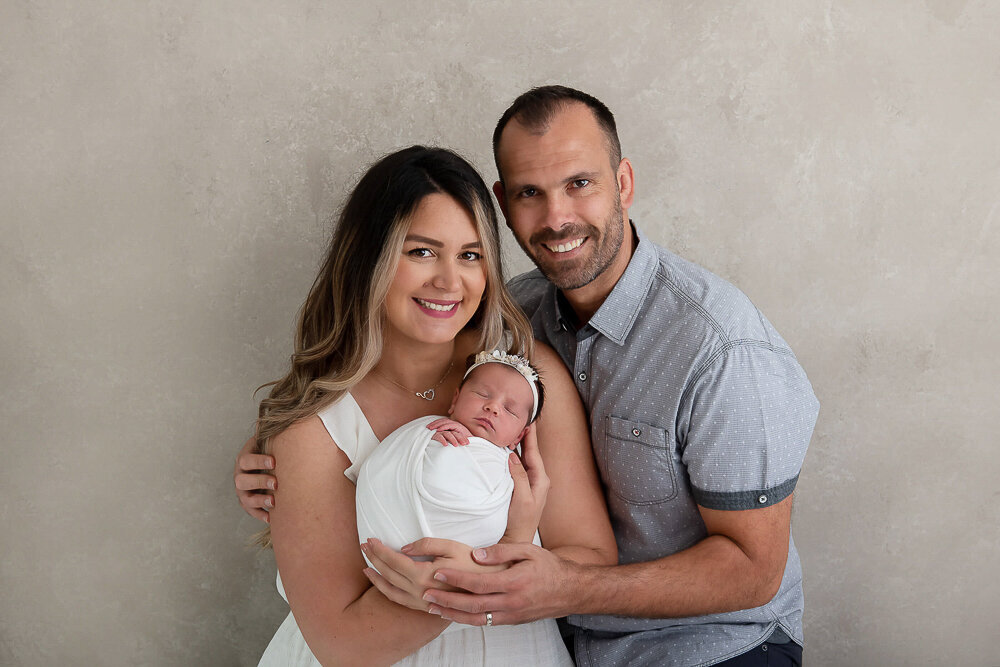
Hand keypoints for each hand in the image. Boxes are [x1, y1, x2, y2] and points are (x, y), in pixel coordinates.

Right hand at [233, 436, 276, 521]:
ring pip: (245, 498)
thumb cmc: (272, 452)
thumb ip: (274, 435)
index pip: (246, 459)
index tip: (274, 462)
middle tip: (276, 483)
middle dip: (259, 482)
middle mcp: (240, 475)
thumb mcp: (269, 442)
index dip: (258, 461)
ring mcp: (242, 491)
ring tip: (274, 502)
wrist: (267, 465)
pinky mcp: (247, 503)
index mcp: (244, 458)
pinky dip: (260, 515)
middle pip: (242, 480)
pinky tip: (271, 518)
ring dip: (259, 501)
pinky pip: (251, 512)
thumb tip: (285, 420)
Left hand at [361, 537, 505, 612]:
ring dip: (376, 578)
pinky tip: (383, 585)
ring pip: (390, 591)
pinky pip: (400, 601)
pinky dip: (387, 592)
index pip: (393, 561)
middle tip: (363, 546)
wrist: (490, 586)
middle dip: (373, 559)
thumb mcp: (451, 546)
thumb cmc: (472, 562)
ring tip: (365, 567)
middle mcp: (419, 591)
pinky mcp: (426, 607)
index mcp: (424, 575)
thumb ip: (425, 544)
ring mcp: (422, 602)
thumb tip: (404, 549)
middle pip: (388, 574)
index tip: (370, 539)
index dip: (379, 549)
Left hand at [423, 542, 572, 625]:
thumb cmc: (548, 566)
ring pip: (476, 619)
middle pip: (472, 605)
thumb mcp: (528, 550)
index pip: (478, 583)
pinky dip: (466, 619)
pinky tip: (453, 614)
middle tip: (426, 594)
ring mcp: (511, 615)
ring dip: (452, 614)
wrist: (570, 591)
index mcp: (514, 582)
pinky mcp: (511, 621)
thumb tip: (476, 553)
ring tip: (432, 607)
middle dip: (446, 600)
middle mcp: (511, 602)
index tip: (437, 573)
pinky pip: (485, 623)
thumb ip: (501, 551)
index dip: (456, 579)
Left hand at [427, 418, 471, 445]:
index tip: (428, 427)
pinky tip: (438, 430)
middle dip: (434, 423)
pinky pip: (449, 425)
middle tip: (427, 427)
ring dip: (437, 425)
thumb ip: (447, 436)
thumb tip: (439, 437)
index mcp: (452, 424)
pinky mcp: (459, 427)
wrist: (472, 441)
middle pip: (442, 420)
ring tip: (430, 429)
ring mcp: (456, 424)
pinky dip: (443, 427)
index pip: (441, 422)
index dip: (435, 423)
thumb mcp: (453, 438)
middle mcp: (454, 423)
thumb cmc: (462, 441)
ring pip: (444, 422)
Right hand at [503, 424, 548, 542]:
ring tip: (511, 430)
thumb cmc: (520, 522)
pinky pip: (516, 468)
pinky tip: (504, 452)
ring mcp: (528, 484)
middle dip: (524, 437)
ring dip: (517, 446)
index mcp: (541, 480)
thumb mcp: (522, 499)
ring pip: (522, 459)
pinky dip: (510, 457)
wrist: (515, 541)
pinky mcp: (519, 489)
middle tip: (519, 420)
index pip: (534, 452)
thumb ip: (520, 477)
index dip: (531, 436)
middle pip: (529, 453)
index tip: (530, 420)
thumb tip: (513, 457)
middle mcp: (536, 480)